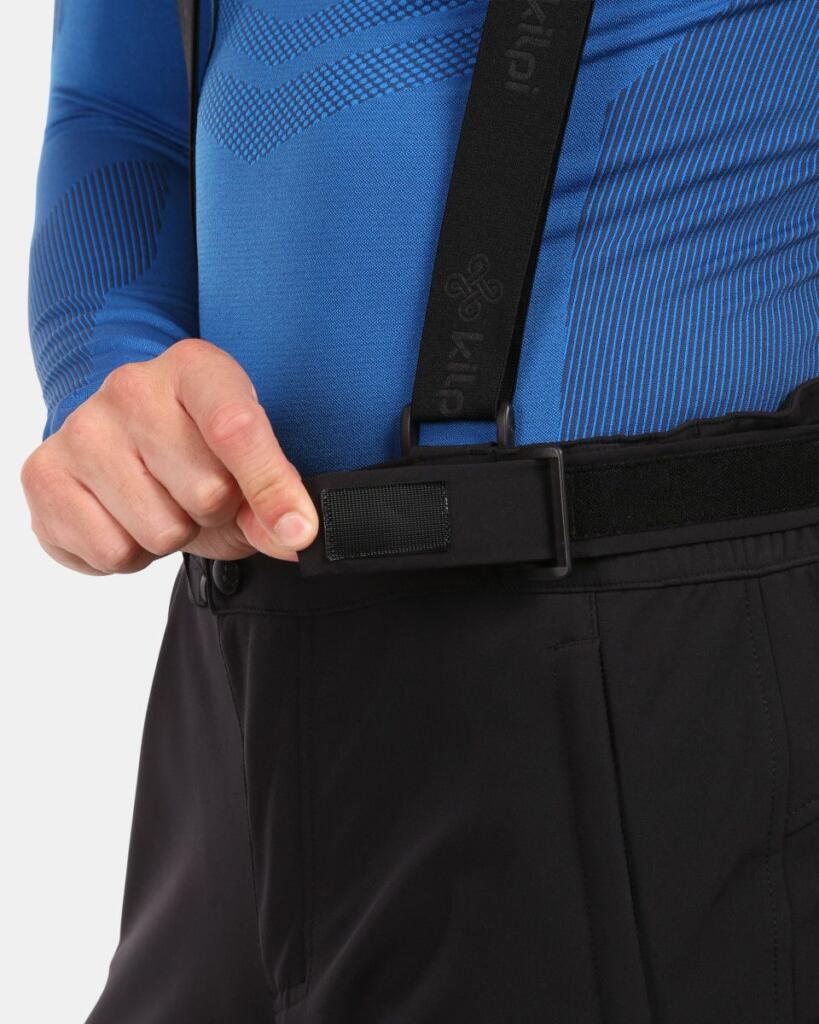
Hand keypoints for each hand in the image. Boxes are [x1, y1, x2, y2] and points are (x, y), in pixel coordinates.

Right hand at [21, 339, 318, 574]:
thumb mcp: (248, 471)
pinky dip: (129, 554)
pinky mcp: (43, 474)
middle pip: (206, 492)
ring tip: (161, 504)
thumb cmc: (196, 455)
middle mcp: (131, 386)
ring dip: (171, 537)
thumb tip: (295, 535)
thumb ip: (274, 502)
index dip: (272, 487)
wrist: (119, 449)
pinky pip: (113, 552)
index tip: (299, 530)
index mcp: (195, 369)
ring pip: (160, 530)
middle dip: (214, 513)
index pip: (236, 427)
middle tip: (198, 495)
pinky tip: (125, 519)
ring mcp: (82, 429)